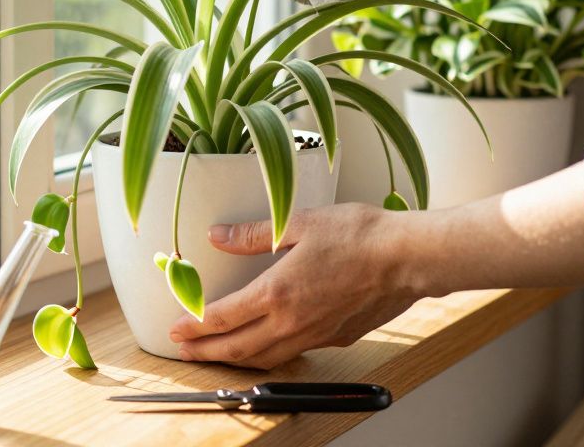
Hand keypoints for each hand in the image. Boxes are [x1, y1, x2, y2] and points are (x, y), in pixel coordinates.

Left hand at [168, 203, 422, 368]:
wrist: (407, 258)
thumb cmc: (360, 236)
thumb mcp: (299, 222)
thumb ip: (254, 234)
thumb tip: (218, 235)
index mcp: (277, 292)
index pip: (222, 318)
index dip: (193, 326)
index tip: (176, 329)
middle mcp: (292, 322)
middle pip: (237, 348)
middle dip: (205, 352)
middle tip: (182, 351)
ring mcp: (315, 335)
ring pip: (265, 358)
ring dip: (235, 360)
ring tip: (216, 355)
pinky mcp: (336, 339)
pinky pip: (293, 354)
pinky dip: (270, 356)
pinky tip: (267, 346)